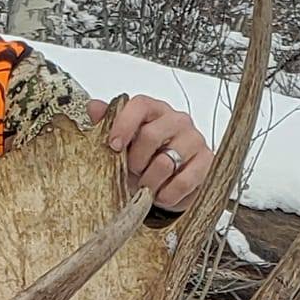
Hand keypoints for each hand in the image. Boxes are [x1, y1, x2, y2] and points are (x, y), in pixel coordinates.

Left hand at [86, 96, 212, 212]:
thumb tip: (93, 107)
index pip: (140, 105)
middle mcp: (177, 121)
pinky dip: (167, 194)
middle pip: (151, 135)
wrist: (172, 185)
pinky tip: (162, 194)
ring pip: (165, 162)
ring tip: (147, 186)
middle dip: (135, 161)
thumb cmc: (146, 161)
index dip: (123, 125)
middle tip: (133, 172)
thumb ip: (108, 125)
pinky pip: (183, 181)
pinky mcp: (206, 161)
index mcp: (154, 111)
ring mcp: (194, 140)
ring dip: (149, 182)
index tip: (113, 146)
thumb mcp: (124, 146)